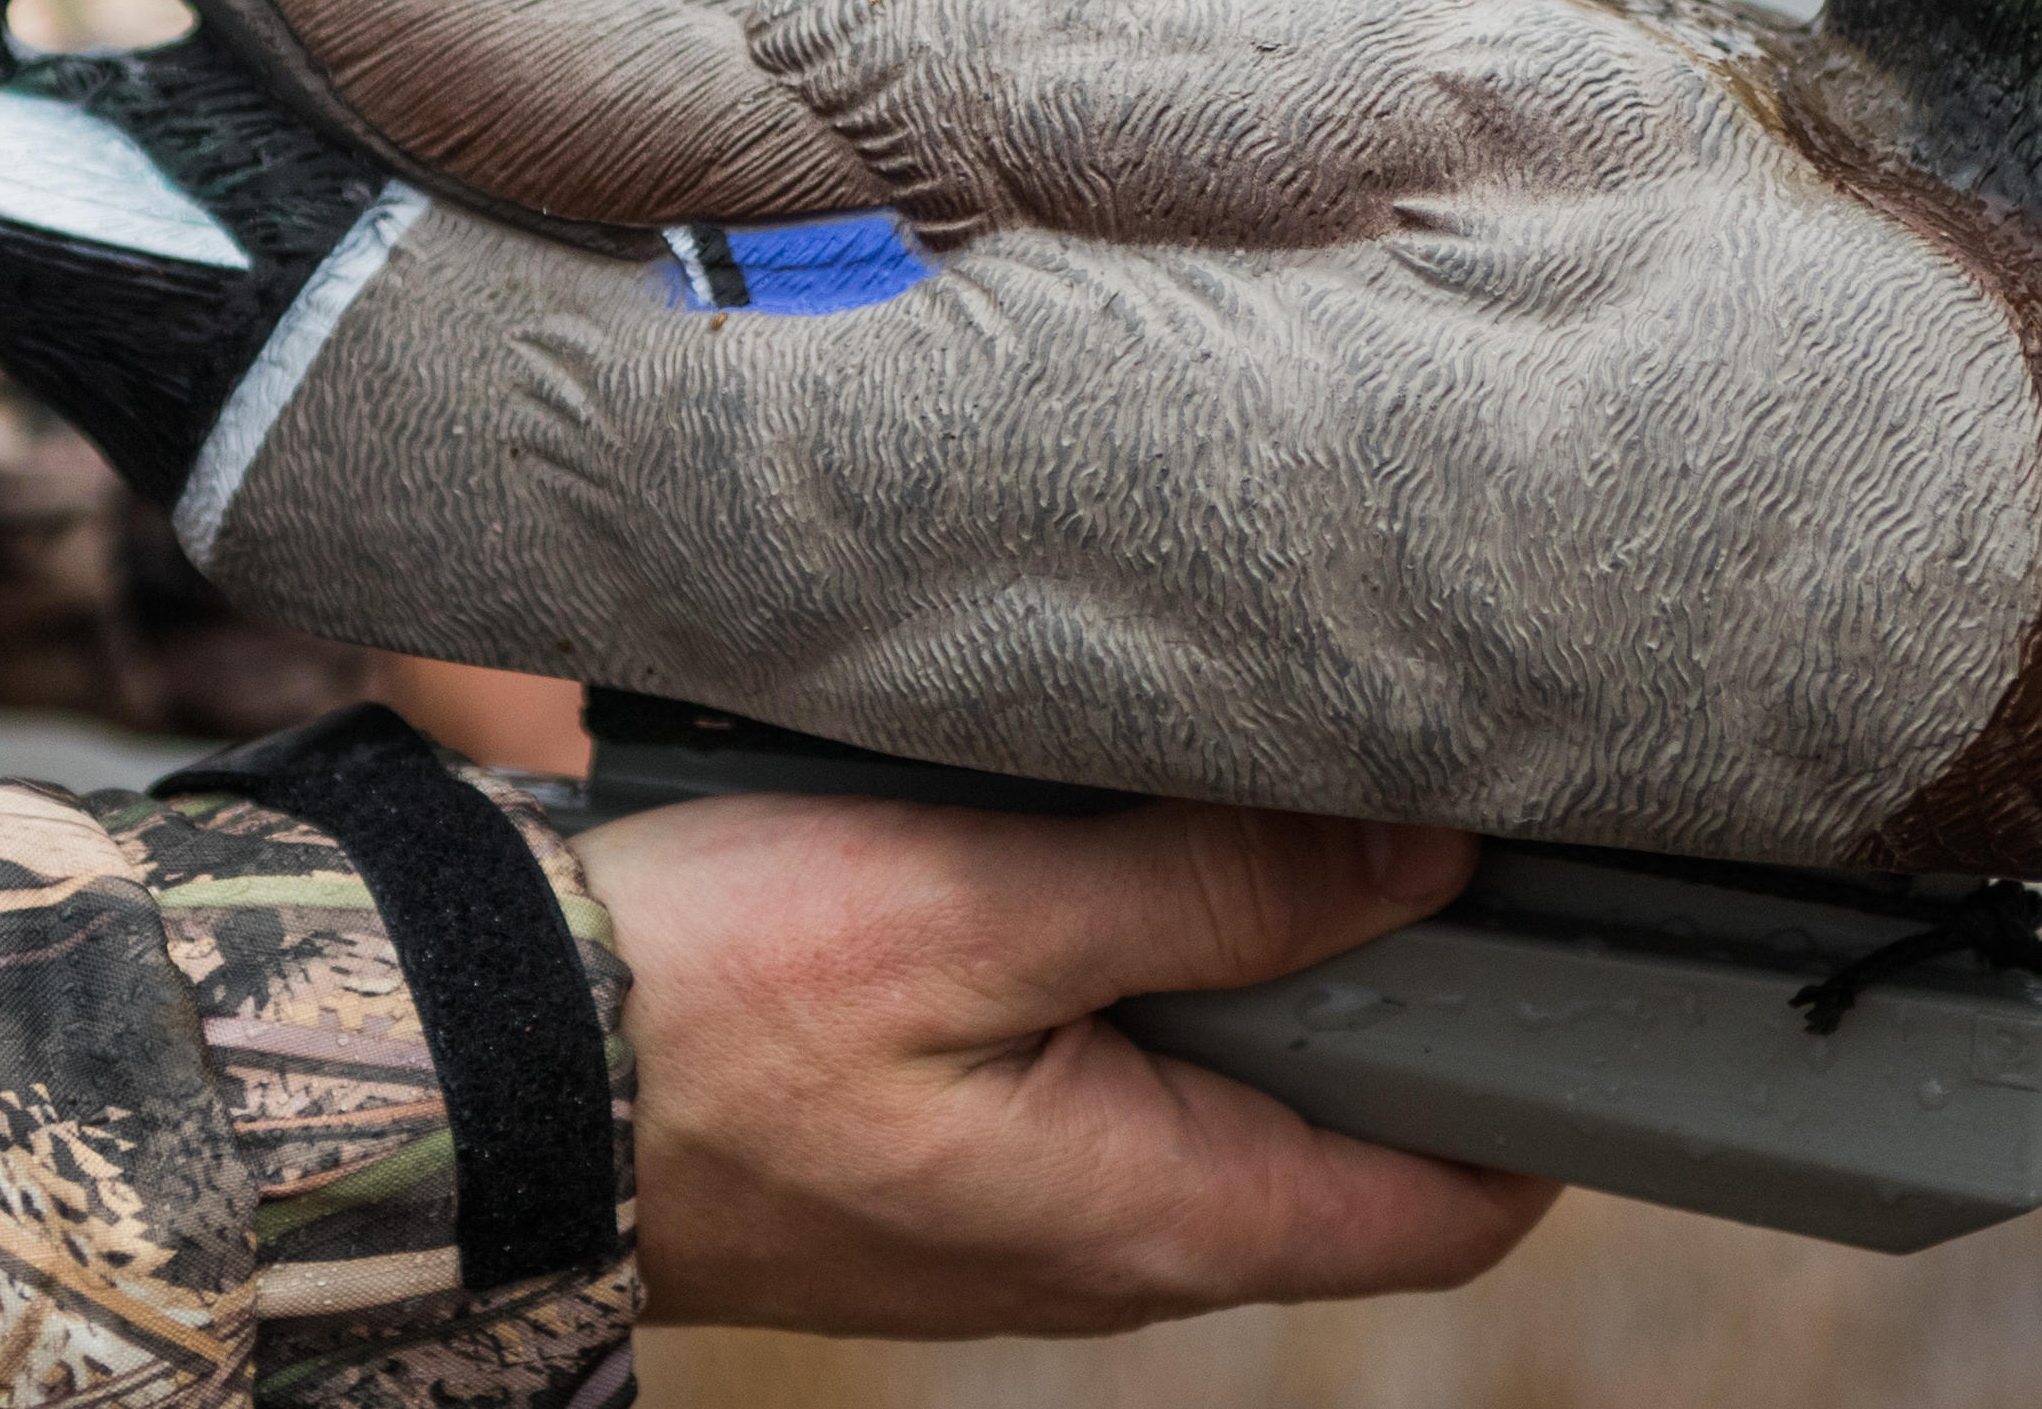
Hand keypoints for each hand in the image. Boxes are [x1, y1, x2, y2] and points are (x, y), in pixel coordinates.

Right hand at [574, 792, 1553, 1337]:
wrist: (467, 1078)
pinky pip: (1086, 1071)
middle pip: (1332, 1138)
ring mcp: (1007, 1215)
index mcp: (1154, 1209)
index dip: (1540, 1087)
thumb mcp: (976, 913)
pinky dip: (1124, 965)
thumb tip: (1426, 866)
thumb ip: (1208, 889)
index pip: (1447, 1210)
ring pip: (1208, 1090)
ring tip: (1255, 797)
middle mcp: (1102, 1246)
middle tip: (1417, 808)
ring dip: (1249, 962)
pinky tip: (1085, 844)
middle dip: (1394, 990)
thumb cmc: (704, 999)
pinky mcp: (922, 1159)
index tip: (1574, 936)